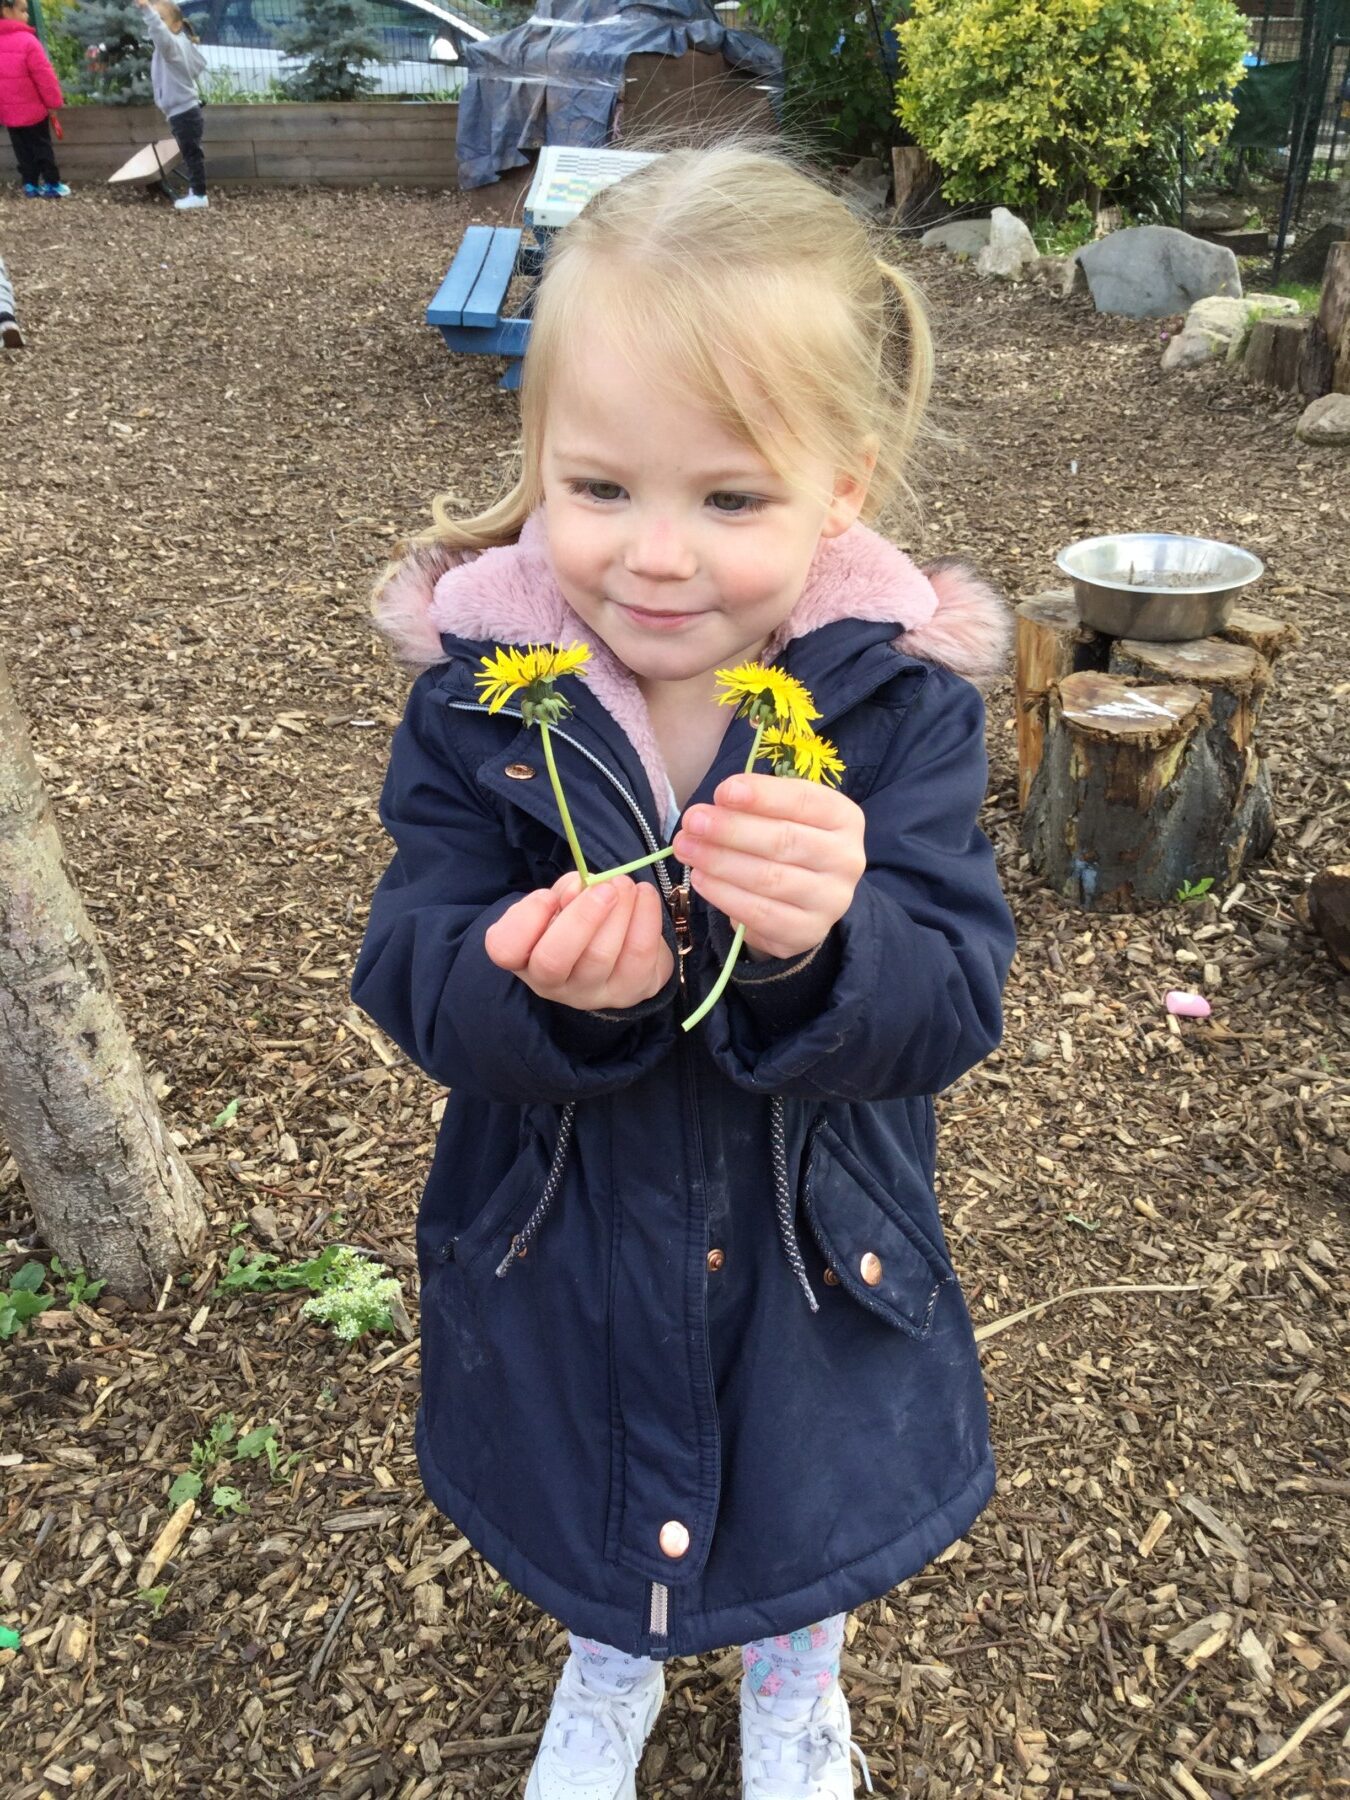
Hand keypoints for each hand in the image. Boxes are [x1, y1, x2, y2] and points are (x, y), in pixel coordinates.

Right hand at [485, 872, 673, 1010]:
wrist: (621, 954)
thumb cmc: (579, 923)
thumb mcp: (561, 904)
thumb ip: (563, 893)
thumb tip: (580, 886)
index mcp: (524, 956)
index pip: (505, 949)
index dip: (526, 918)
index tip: (549, 896)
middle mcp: (552, 984)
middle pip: (553, 961)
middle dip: (581, 918)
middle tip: (605, 887)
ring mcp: (591, 994)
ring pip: (600, 957)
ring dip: (618, 912)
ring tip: (625, 884)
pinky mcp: (629, 992)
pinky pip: (639, 957)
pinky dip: (645, 919)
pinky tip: (645, 895)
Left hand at [674, 774, 865, 962]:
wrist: (803, 901)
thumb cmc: (787, 845)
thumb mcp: (782, 814)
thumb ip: (757, 804)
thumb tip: (718, 802)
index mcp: (843, 818)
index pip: (804, 801)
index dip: (762, 796)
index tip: (722, 792)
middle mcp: (846, 859)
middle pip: (784, 840)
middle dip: (730, 829)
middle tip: (693, 822)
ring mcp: (831, 899)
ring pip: (769, 878)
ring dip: (720, 861)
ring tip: (687, 848)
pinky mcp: (808, 931)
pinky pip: (760, 913)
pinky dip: (724, 895)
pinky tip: (700, 878)